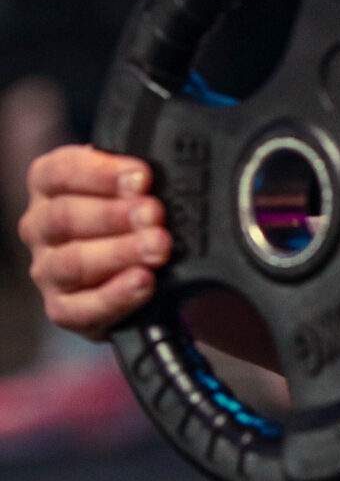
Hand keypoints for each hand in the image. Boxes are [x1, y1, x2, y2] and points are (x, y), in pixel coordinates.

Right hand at [18, 145, 170, 336]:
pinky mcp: (63, 310)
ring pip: (73, 262)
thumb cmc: (137, 219)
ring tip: (158, 248)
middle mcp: (40, 227)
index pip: (60, 171)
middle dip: (115, 215)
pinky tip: (144, 282)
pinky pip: (82, 308)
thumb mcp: (135, 190)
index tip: (142, 177)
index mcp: (50, 186)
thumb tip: (152, 176)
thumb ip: (137, 179)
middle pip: (65, 217)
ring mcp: (47, 271)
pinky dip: (116, 295)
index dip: (101, 173)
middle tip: (154, 214)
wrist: (148, 277)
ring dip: (120, 252)